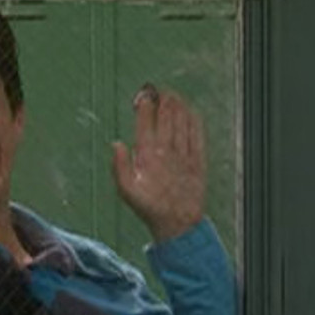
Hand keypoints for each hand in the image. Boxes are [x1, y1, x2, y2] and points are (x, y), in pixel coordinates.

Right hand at [111, 84, 205, 242]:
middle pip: (165, 115)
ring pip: (182, 121)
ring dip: (178, 105)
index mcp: (147, 156)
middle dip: (161, 98)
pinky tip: (191, 111)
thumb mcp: (126, 191)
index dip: (144, 104)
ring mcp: (184, 154)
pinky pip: (197, 134)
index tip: (142, 96)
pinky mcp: (198, 160)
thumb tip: (116, 144)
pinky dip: (194, 119)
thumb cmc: (150, 207)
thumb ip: (119, 166)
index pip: (145, 121)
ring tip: (173, 95)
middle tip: (158, 91)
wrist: (178, 223)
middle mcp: (166, 151)